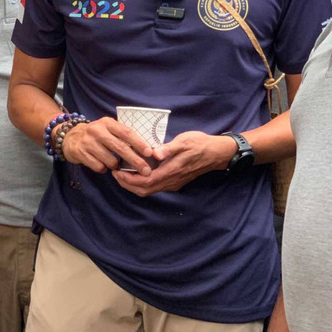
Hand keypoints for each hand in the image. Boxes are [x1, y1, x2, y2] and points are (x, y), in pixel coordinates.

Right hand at [61, 117, 152, 174]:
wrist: (70, 137)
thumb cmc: (97, 134)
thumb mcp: (108, 128)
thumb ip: (121, 135)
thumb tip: (144, 149)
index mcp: (107, 123)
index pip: (126, 132)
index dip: (139, 143)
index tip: (149, 153)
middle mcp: (97, 131)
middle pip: (120, 148)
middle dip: (135, 161)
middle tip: (146, 170)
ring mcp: (88, 142)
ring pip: (110, 160)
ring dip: (115, 165)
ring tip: (112, 162)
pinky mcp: (81, 153)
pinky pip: (99, 167)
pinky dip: (103, 168)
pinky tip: (100, 163)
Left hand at [113, 130, 235, 196]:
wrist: (216, 153)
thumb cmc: (200, 144)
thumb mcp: (184, 141)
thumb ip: (168, 148)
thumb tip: (154, 153)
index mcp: (171, 171)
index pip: (144, 182)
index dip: (128, 180)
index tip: (116, 172)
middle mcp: (171, 181)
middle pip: (144, 190)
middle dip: (127, 184)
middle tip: (114, 173)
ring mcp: (173, 183)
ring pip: (149, 190)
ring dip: (134, 185)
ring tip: (122, 173)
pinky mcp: (175, 181)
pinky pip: (155, 186)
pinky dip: (142, 183)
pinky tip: (137, 172)